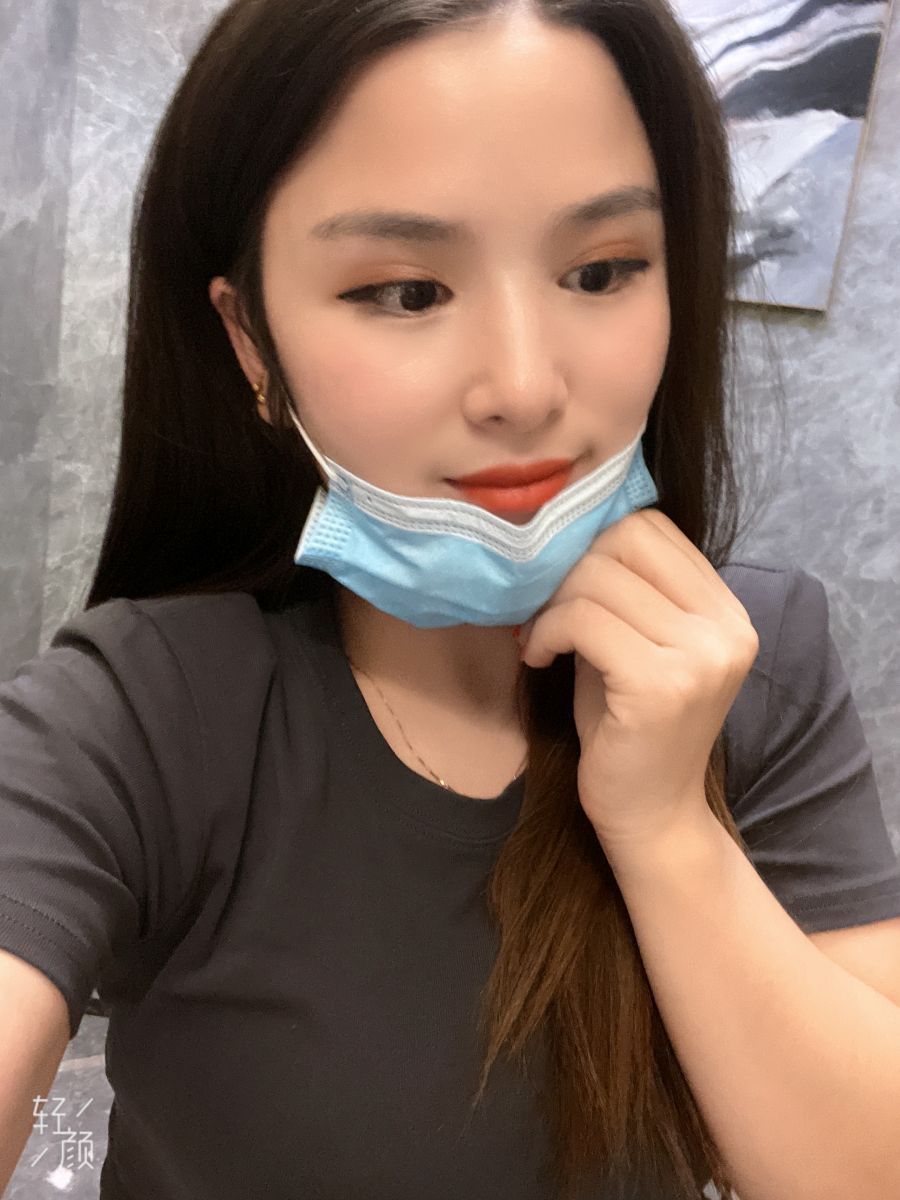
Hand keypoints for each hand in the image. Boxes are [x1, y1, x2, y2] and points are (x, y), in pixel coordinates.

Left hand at [517, 509, 758, 853]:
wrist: (650, 815)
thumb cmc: (630, 728)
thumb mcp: (636, 643)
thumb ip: (622, 589)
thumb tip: (563, 529)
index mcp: (727, 611)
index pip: (652, 526)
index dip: (594, 542)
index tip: (564, 582)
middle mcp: (726, 628)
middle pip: (623, 541)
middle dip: (569, 566)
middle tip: (545, 607)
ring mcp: (701, 657)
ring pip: (595, 579)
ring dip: (550, 604)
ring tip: (539, 638)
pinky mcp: (661, 685)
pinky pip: (582, 621)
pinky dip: (546, 631)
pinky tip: (536, 656)